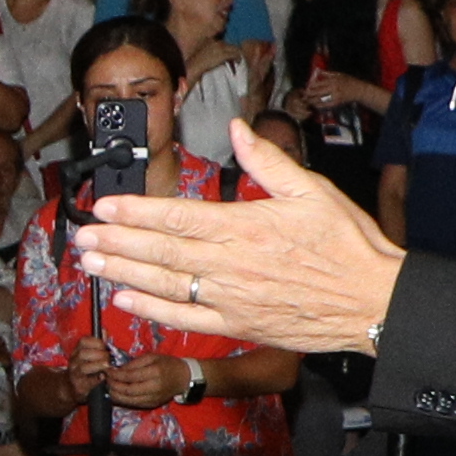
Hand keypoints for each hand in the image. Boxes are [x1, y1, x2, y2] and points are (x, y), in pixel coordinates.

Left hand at [67, 120, 403, 349]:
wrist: (373, 301)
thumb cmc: (347, 244)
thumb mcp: (312, 190)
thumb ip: (268, 161)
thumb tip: (238, 129)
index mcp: (245, 226)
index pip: (178, 215)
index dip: (136, 212)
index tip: (104, 206)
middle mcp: (230, 264)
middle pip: (160, 251)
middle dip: (116, 242)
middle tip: (81, 235)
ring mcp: (230, 299)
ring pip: (164, 285)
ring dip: (123, 273)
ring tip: (91, 262)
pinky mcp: (237, 326)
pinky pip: (184, 319)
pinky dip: (151, 310)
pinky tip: (124, 299)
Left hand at [99, 349, 196, 412]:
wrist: (184, 378)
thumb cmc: (167, 364)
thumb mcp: (152, 357)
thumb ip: (134, 363)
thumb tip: (118, 369)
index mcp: (154, 372)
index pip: (130, 376)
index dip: (116, 375)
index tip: (107, 371)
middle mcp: (154, 388)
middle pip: (128, 390)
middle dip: (113, 386)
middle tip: (105, 380)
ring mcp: (153, 398)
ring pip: (129, 400)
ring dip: (115, 395)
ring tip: (108, 387)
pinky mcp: (152, 404)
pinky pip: (134, 404)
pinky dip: (123, 400)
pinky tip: (117, 394)